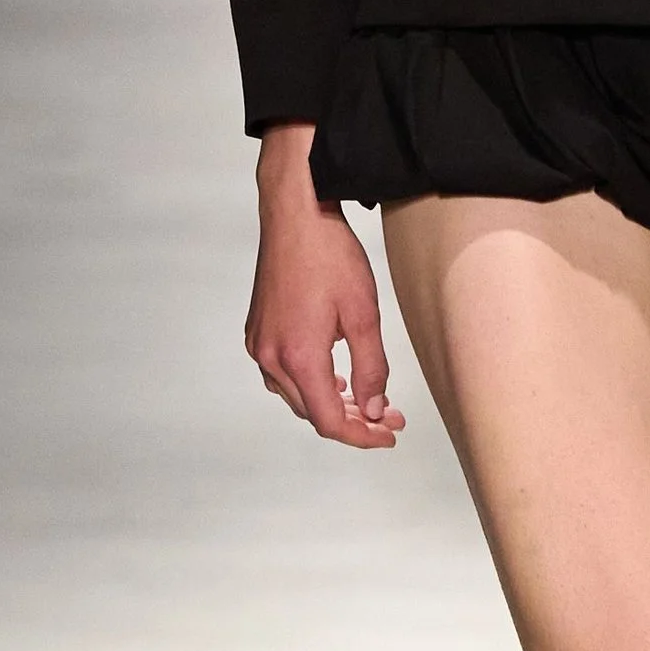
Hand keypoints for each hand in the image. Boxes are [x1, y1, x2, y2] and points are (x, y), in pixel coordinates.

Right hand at [245, 124, 403, 448]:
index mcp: (298, 357)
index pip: (329, 421)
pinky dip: (310, 383)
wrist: (295, 215)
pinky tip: (333, 375)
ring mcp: (260, 344)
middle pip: (312, 412)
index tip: (391, 434)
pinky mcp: (258, 330)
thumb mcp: (364, 315)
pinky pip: (282, 374)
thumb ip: (371, 370)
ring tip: (365, 400)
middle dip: (352, 420)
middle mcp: (271, 357)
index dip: (362, 436)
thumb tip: (374, 410)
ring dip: (330, 403)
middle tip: (390, 416)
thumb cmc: (330, 256)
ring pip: (296, 395)